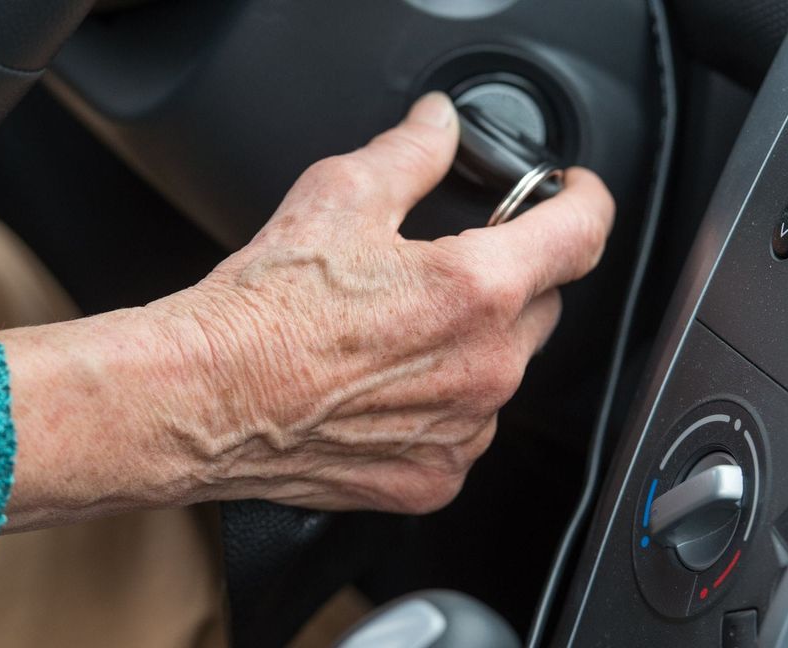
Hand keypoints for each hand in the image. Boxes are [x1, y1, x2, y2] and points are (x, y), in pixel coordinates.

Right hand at [159, 92, 614, 512]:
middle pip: (541, 305)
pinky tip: (386, 388)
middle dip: (510, 278)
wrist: (203, 399)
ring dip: (476, 346)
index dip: (584, 201)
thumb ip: (411, 152)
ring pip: (505, 372)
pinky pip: (467, 430)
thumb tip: (439, 124)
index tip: (574, 195)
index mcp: (476, 288)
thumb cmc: (262, 310)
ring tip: (396, 334)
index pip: (580, 234)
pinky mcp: (434, 477)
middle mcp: (485, 367)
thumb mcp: (339, 196)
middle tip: (442, 269)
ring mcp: (463, 432)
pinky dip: (444, 406)